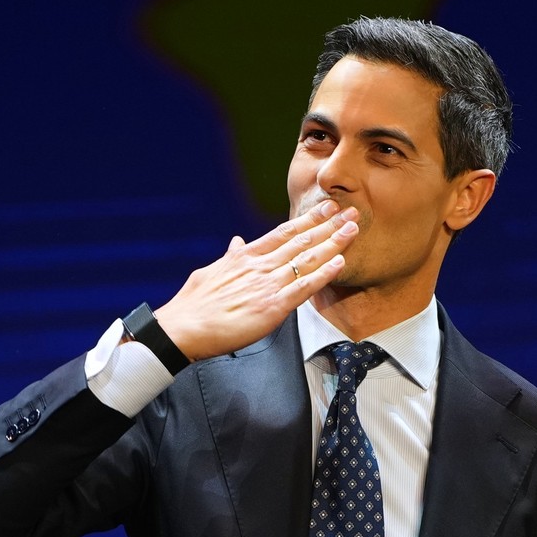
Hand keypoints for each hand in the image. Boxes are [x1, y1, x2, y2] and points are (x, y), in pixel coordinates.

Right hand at [154, 200, 358, 360]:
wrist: (183, 327)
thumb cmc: (192, 305)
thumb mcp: (209, 272)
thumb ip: (229, 257)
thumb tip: (237, 242)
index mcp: (244, 257)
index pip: (282, 233)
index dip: (307, 220)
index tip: (325, 209)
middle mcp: (259, 266)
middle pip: (300, 241)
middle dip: (328, 226)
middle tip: (351, 212)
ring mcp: (266, 285)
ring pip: (306, 259)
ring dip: (333, 243)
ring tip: (353, 229)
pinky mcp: (271, 307)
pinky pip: (303, 288)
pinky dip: (323, 274)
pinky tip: (339, 263)